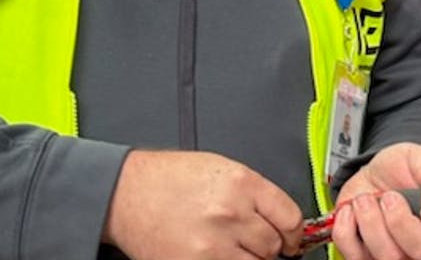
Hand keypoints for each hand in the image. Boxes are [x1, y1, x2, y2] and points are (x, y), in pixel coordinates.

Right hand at [102, 149, 303, 259]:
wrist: (127, 193)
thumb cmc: (172, 178)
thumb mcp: (224, 170)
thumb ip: (256, 195)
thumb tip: (282, 221)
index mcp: (243, 184)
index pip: (291, 218)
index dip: (294, 233)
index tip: (291, 239)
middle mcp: (231, 213)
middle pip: (273, 245)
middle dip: (269, 247)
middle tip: (256, 243)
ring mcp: (213, 244)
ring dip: (250, 259)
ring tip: (232, 248)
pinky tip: (220, 256)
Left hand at [331, 142, 420, 259]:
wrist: (373, 174)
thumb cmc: (400, 171)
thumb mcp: (417, 157)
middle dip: (400, 222)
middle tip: (390, 197)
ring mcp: (397, 254)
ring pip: (388, 257)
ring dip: (371, 222)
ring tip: (367, 198)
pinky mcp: (367, 256)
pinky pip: (355, 255)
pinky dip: (347, 229)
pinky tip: (353, 211)